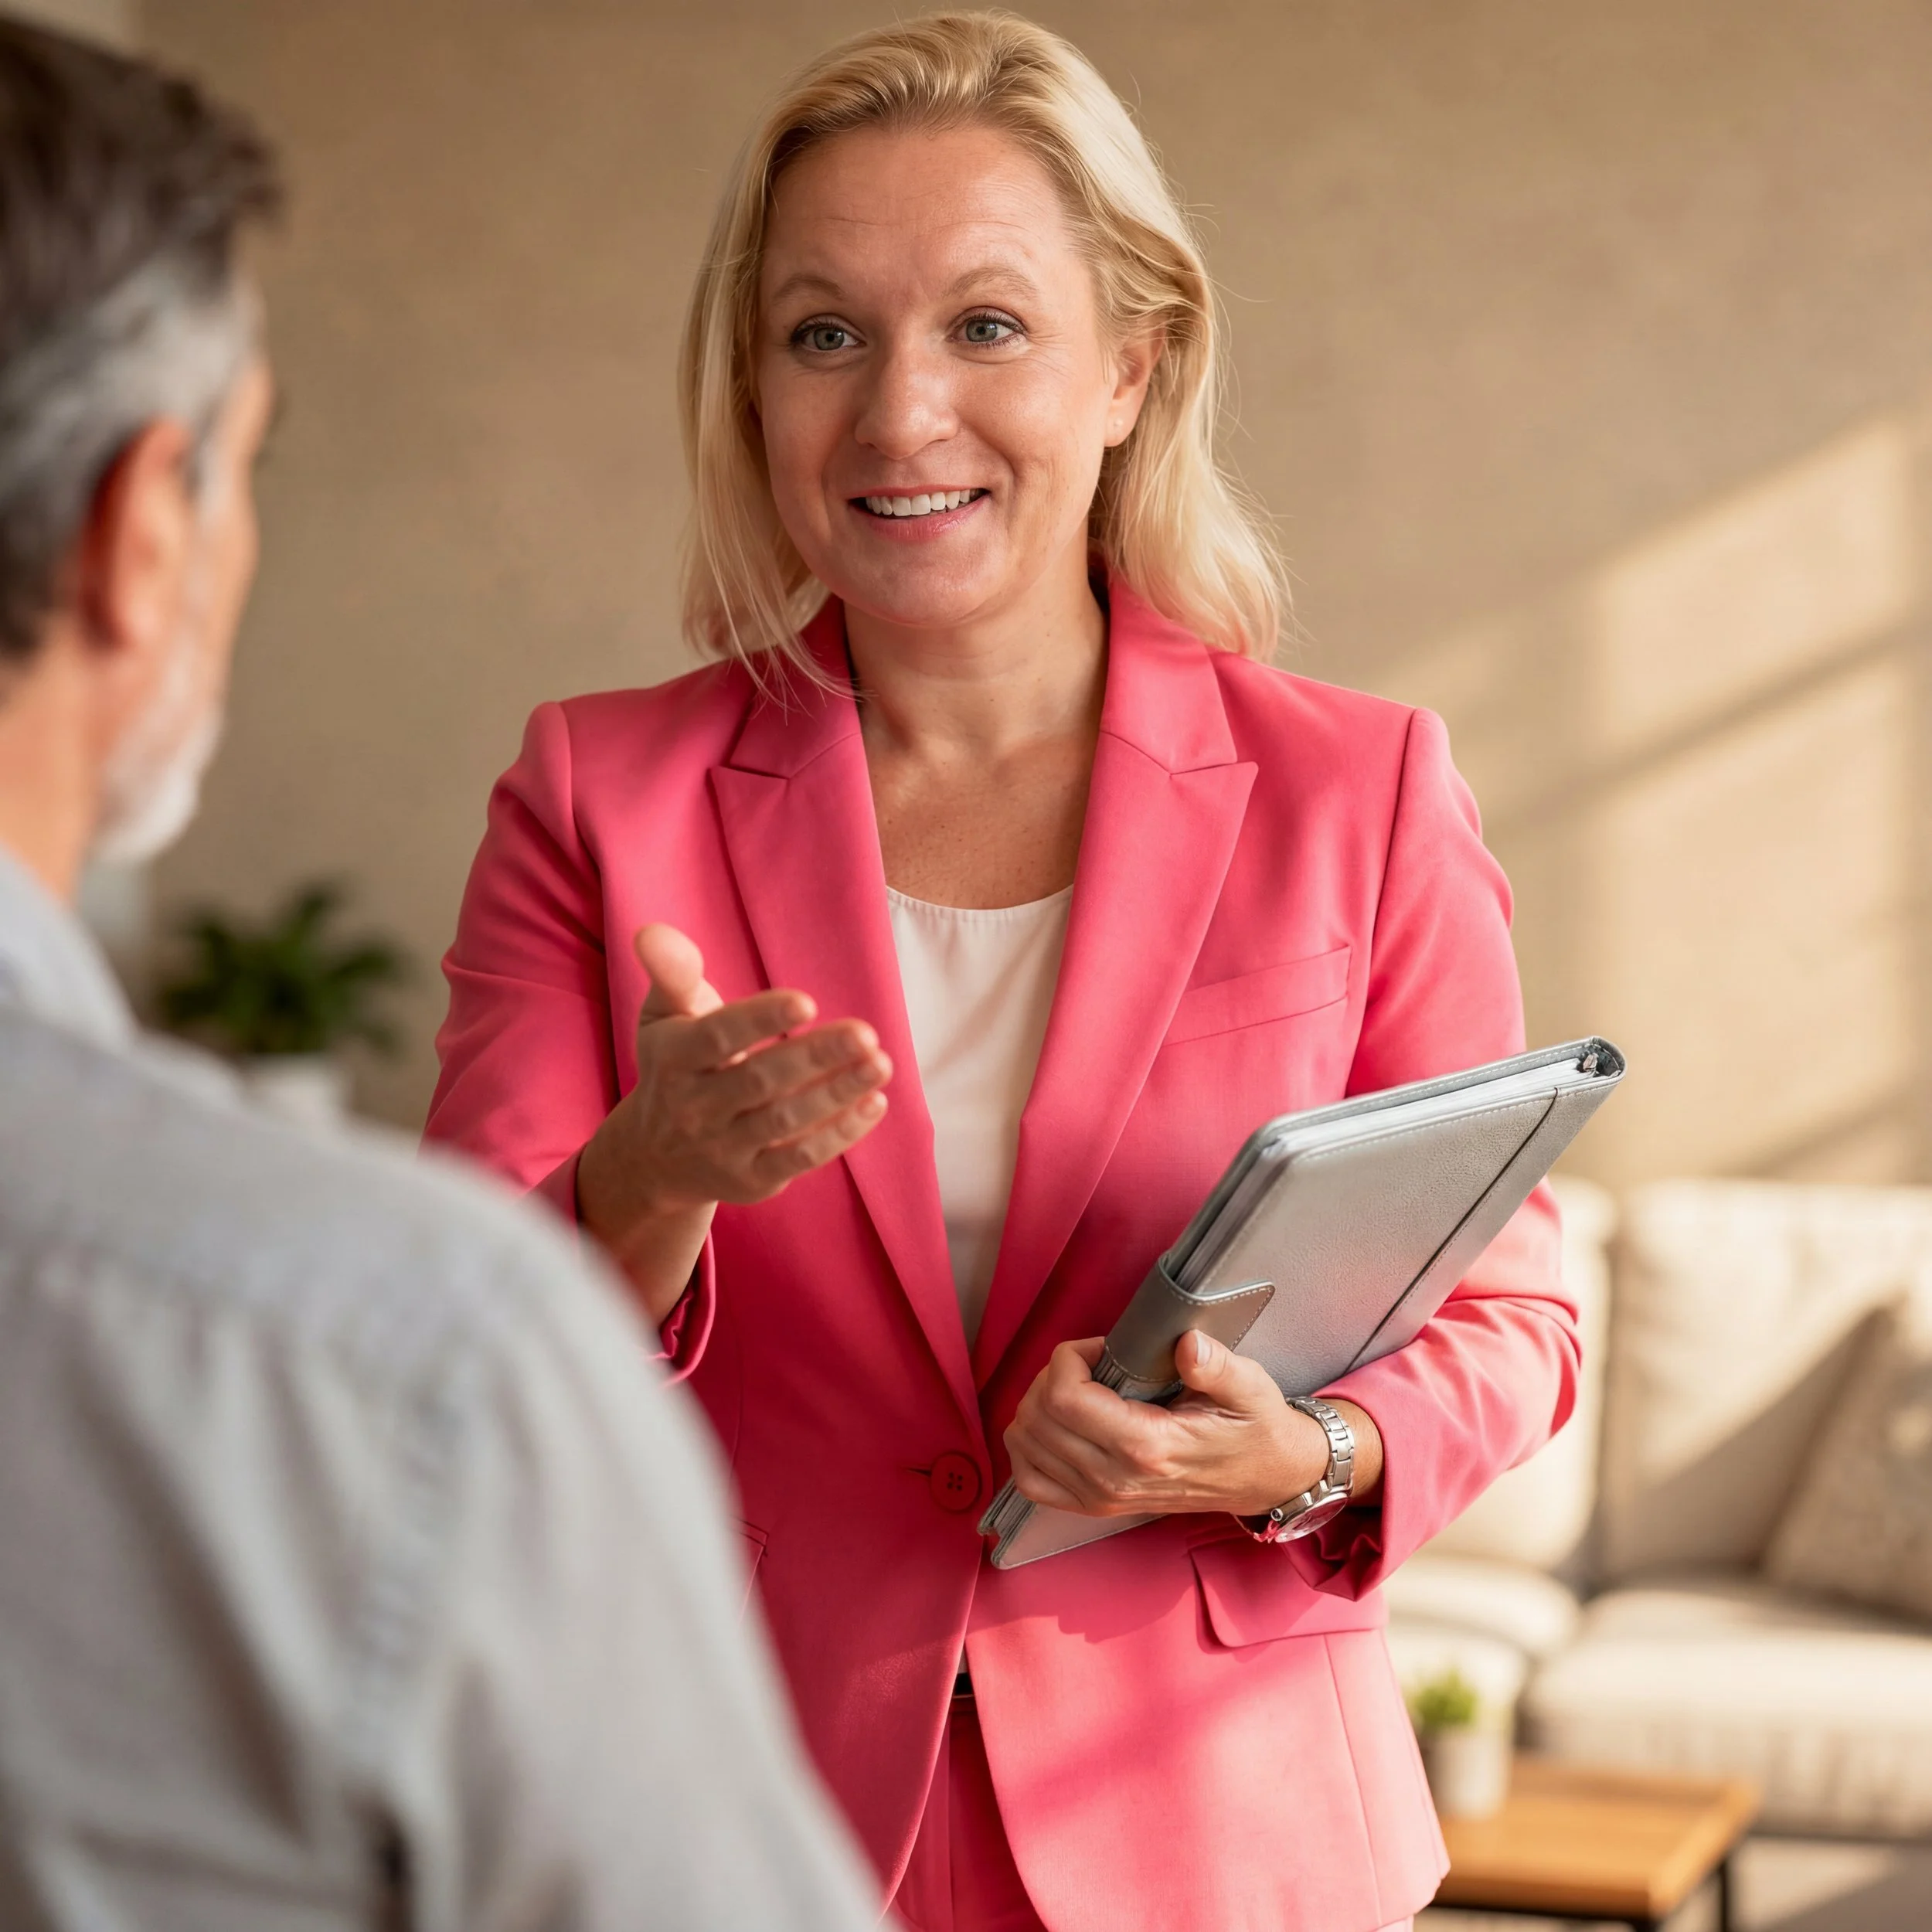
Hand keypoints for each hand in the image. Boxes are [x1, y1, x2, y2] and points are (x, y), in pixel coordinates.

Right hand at [577, 924, 891, 1321]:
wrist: (655, 1157)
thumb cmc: (675, 1066)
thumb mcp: (663, 1016)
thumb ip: (671, 973)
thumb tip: (652, 933)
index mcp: (674, 1058)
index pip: (718, 1037)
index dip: (761, 1018)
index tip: (807, 1001)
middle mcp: (694, 1107)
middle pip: (762, 1079)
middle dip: (817, 1057)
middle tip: (866, 1033)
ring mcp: (723, 1148)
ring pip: (786, 1121)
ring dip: (838, 1093)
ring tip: (880, 1064)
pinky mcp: (752, 1179)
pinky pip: (801, 1157)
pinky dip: (841, 1134)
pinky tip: (875, 1102)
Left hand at [1003, 1331, 1381, 1518]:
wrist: (1265, 1479)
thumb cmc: (1254, 1428)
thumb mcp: (1250, 1387)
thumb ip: (1217, 1366)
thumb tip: (1187, 1346)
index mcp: (1147, 1446)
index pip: (1065, 1398)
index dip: (1069, 1358)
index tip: (1100, 1348)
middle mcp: (1114, 1478)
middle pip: (1038, 1418)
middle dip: (1051, 1375)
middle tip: (1089, 1364)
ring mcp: (1101, 1498)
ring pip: (1025, 1445)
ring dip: (1036, 1405)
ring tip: (1074, 1388)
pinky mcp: (1095, 1506)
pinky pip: (1031, 1480)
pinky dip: (1029, 1447)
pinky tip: (1053, 1423)